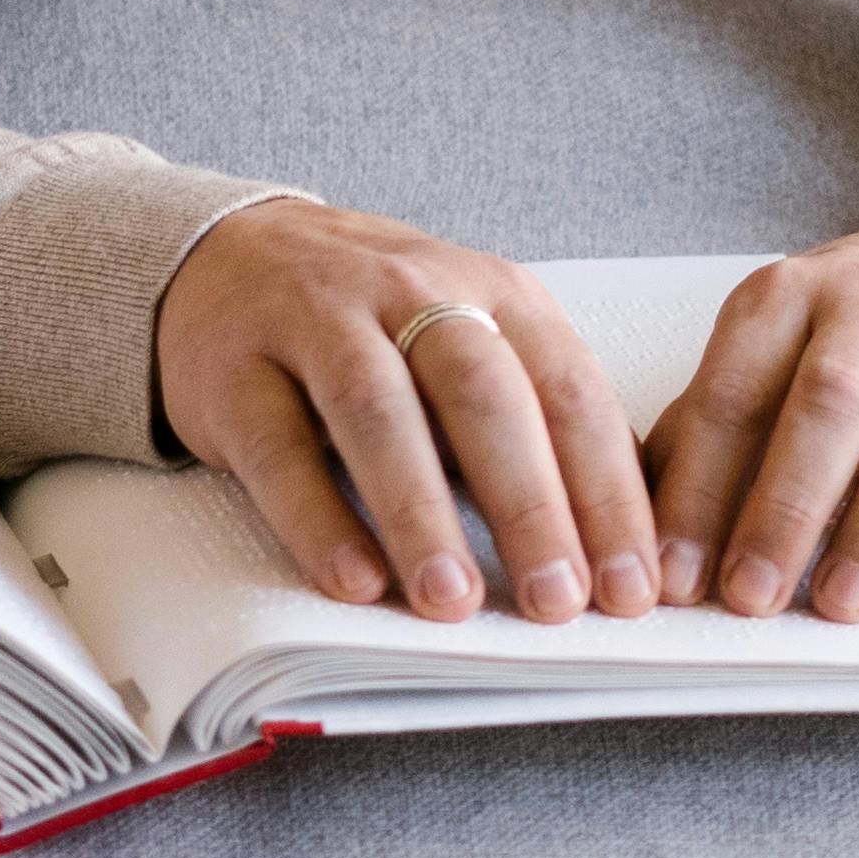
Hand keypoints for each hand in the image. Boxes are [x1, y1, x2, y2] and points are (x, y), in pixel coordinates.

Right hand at [154, 202, 660, 625]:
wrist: (227, 255)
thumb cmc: (378, 325)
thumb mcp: (472, 341)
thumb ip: (539, 419)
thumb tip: (626, 538)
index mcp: (492, 292)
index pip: (568, 390)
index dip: (607, 492)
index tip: (631, 587)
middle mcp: (411, 291)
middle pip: (481, 393)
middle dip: (529, 503)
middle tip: (556, 603)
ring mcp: (317, 321)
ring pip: (377, 409)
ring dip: (420, 511)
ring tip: (452, 599)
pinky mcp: (235, 367)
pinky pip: (277, 444)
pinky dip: (318, 517)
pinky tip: (353, 579)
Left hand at [643, 216, 858, 623]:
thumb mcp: (786, 350)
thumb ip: (719, 425)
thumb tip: (643, 523)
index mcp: (794, 292)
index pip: (736, 391)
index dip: (701, 487)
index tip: (675, 573)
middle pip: (829, 401)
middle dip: (784, 506)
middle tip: (751, 595)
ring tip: (839, 604)